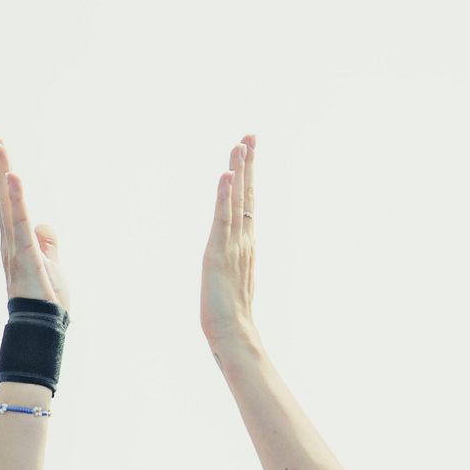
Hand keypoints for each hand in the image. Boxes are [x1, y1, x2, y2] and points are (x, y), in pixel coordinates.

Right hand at [0, 135, 70, 314]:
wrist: (42, 328)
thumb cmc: (46, 301)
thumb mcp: (52, 264)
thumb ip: (48, 243)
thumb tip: (44, 224)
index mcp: (17, 241)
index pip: (10, 203)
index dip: (3, 177)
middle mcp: (10, 241)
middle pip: (3, 197)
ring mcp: (16, 247)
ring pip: (8, 204)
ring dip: (2, 173)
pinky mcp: (26, 254)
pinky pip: (21, 222)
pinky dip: (17, 199)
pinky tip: (13, 176)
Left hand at [201, 134, 258, 350]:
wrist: (234, 335)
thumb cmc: (232, 318)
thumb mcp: (232, 285)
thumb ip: (234, 270)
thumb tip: (233, 269)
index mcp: (246, 245)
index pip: (247, 203)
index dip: (248, 176)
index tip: (249, 151)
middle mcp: (243, 240)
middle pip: (247, 194)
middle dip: (248, 163)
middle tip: (250, 134)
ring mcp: (233, 245)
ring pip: (237, 200)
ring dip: (239, 170)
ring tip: (240, 143)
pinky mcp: (218, 252)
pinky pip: (223, 217)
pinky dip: (224, 195)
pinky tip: (226, 175)